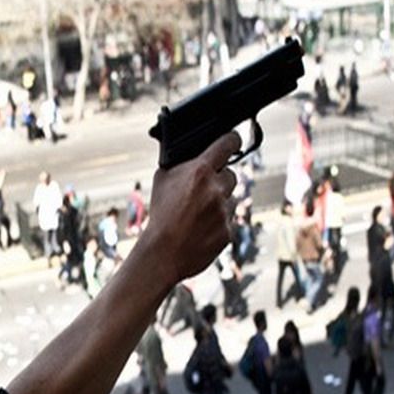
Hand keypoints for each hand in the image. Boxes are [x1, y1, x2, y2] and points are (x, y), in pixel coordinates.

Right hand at [141, 133, 239, 286]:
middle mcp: (217, 189)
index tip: (234, 141)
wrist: (162, 253)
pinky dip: (217, 224)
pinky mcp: (228, 231)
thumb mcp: (161, 180)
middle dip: (220, 181)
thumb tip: (185, 151)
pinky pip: (227, 221)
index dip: (233, 140)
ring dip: (219, 204)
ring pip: (230, 200)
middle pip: (231, 175)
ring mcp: (224, 211)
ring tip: (197, 216)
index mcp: (201, 171)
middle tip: (203, 191)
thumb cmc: (160, 216)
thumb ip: (180, 163)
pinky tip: (200, 230)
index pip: (229, 143)